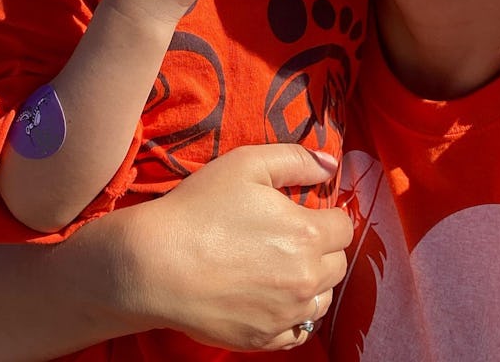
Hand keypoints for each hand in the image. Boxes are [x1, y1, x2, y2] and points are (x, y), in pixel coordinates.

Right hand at [125, 144, 352, 350]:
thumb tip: (331, 164)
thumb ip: (296, 159)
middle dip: (323, 247)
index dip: (327, 214)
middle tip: (290, 236)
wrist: (155, 264)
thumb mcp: (247, 164)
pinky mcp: (263, 339)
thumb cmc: (200, 208)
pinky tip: (272, 297)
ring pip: (322, 300)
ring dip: (313, 282)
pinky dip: (293, 316)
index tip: (307, 211)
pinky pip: (298, 332)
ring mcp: (285, 314)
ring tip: (282, 266)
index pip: (344, 226)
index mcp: (307, 234)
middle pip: (338, 264)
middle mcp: (305, 279)